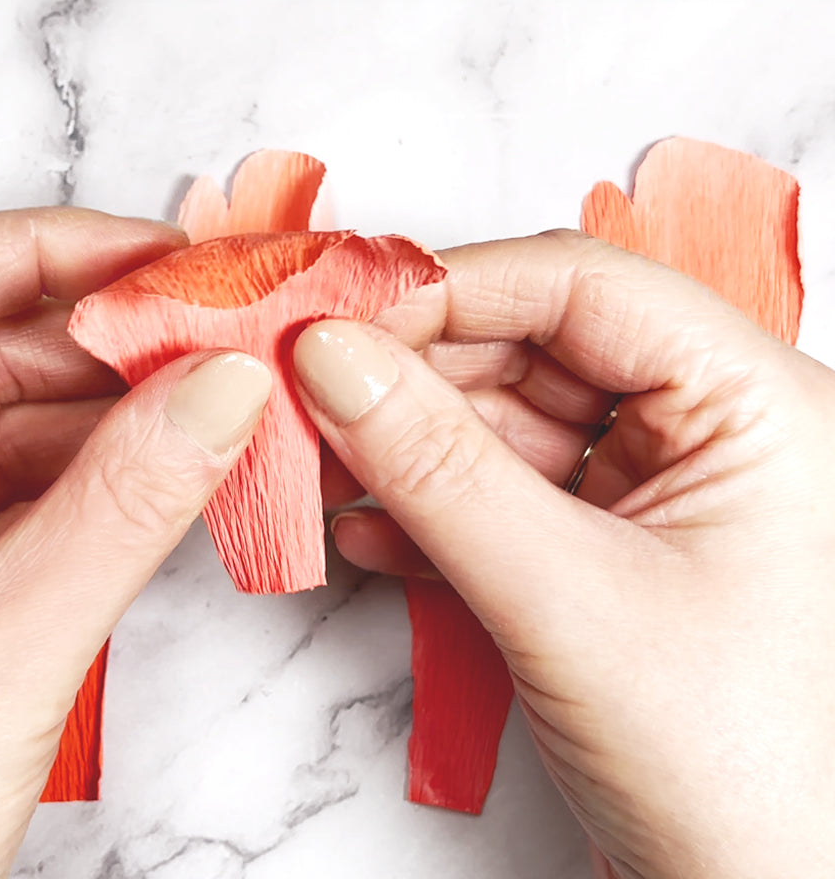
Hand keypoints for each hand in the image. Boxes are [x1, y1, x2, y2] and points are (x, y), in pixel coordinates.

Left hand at [0, 209, 270, 878]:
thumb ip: (126, 506)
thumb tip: (227, 387)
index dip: (51, 248)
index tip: (165, 255)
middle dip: (108, 340)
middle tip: (222, 339)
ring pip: (12, 419)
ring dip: (117, 414)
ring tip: (220, 407)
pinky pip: (24, 488)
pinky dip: (102, 480)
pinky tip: (173, 474)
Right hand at [294, 230, 834, 878]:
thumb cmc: (732, 773)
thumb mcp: (567, 602)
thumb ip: (437, 468)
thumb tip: (329, 356)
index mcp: (755, 404)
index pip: (584, 287)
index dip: (451, 288)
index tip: (338, 316)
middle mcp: (709, 426)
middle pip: (531, 346)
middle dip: (411, 374)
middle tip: (305, 394)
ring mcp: (652, 487)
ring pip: (503, 419)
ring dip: (405, 443)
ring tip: (317, 467)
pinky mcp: (604, 543)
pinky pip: (501, 489)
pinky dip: (427, 504)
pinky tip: (364, 530)